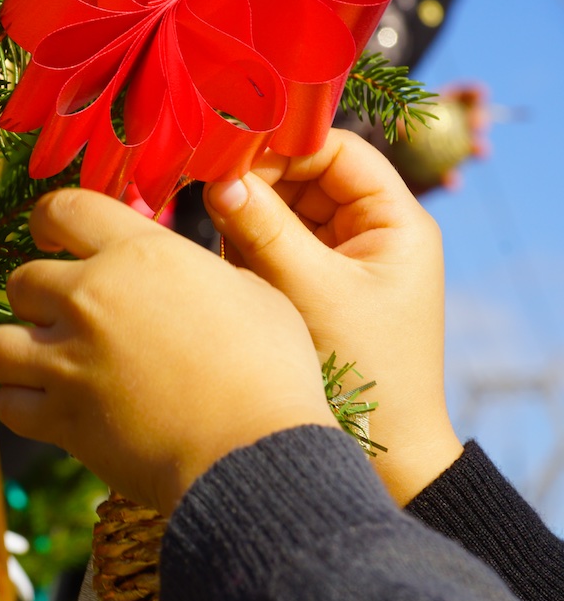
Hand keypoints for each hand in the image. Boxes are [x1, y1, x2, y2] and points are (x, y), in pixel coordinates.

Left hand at [0, 189, 334, 514]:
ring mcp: (69, 360)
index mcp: (140, 253)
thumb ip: (200, 272)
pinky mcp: (62, 417)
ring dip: (16, 349)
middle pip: (21, 280)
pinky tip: (46, 406)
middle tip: (64, 317)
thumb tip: (184, 276)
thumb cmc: (271, 371)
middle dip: (36, 296)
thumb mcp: (252, 292)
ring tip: (41, 362)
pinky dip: (22, 403)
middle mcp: (92, 298)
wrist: (255, 454)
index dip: (49, 220)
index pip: (65, 209)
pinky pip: (8, 403)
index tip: (52, 238)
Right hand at [203, 129, 461, 504]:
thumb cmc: (365, 371)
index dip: (282, 147)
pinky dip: (243, 260)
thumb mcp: (311, 290)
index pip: (334, 151)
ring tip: (226, 258)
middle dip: (254, 190)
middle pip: (300, 181)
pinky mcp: (306, 293)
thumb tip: (216, 179)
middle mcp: (365, 235)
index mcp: (393, 222)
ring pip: (277, 217)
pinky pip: (267, 254)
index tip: (225, 158)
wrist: (382, 453)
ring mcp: (333, 265)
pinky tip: (229, 279)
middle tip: (207, 202)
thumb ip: (263, 228)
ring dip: (244, 228)